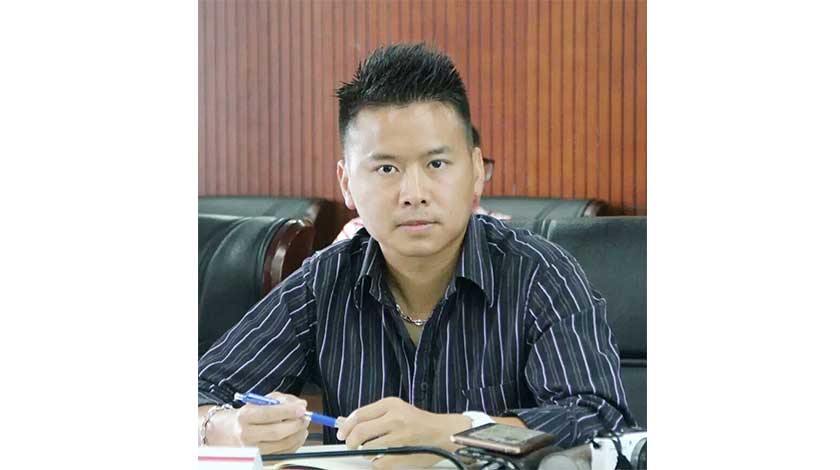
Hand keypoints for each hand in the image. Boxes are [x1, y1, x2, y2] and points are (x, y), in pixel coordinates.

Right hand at [206, 392, 309, 454]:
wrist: (230, 431)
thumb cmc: (249, 414)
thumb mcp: (261, 400)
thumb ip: (282, 400)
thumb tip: (301, 404)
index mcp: (245, 416)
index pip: (269, 414)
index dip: (288, 411)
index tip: (302, 407)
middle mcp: (247, 434)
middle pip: (277, 432)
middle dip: (296, 424)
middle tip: (306, 417)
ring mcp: (254, 448)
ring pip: (283, 444)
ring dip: (299, 434)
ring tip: (303, 425)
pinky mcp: (262, 457)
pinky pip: (284, 452)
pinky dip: (296, 443)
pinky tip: (299, 434)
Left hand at [336, 396, 470, 468]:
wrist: (444, 433)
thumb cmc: (419, 422)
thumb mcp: (397, 410)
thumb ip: (374, 415)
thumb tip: (347, 422)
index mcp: (391, 405)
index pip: (359, 415)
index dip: (346, 426)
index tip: (341, 433)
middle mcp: (395, 419)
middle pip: (359, 432)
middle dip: (350, 441)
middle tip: (351, 445)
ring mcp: (399, 438)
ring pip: (367, 449)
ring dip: (365, 452)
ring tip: (373, 450)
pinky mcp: (403, 455)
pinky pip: (378, 463)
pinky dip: (376, 463)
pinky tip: (383, 458)